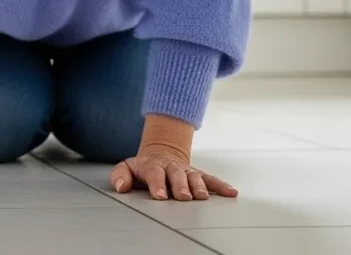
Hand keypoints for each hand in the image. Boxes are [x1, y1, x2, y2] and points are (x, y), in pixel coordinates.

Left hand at [111, 145, 237, 201]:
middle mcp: (172, 167)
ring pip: (194, 177)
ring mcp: (186, 171)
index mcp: (153, 165)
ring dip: (198, 186)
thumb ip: (120, 175)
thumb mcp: (127, 168)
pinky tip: (231, 192)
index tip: (160, 195)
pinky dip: (221, 185)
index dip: (157, 184)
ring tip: (201, 197)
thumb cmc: (143, 167)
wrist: (161, 153)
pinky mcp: (199, 175)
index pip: (154, 174)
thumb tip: (120, 186)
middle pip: (176, 175)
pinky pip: (211, 179)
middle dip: (180, 186)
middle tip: (182, 196)